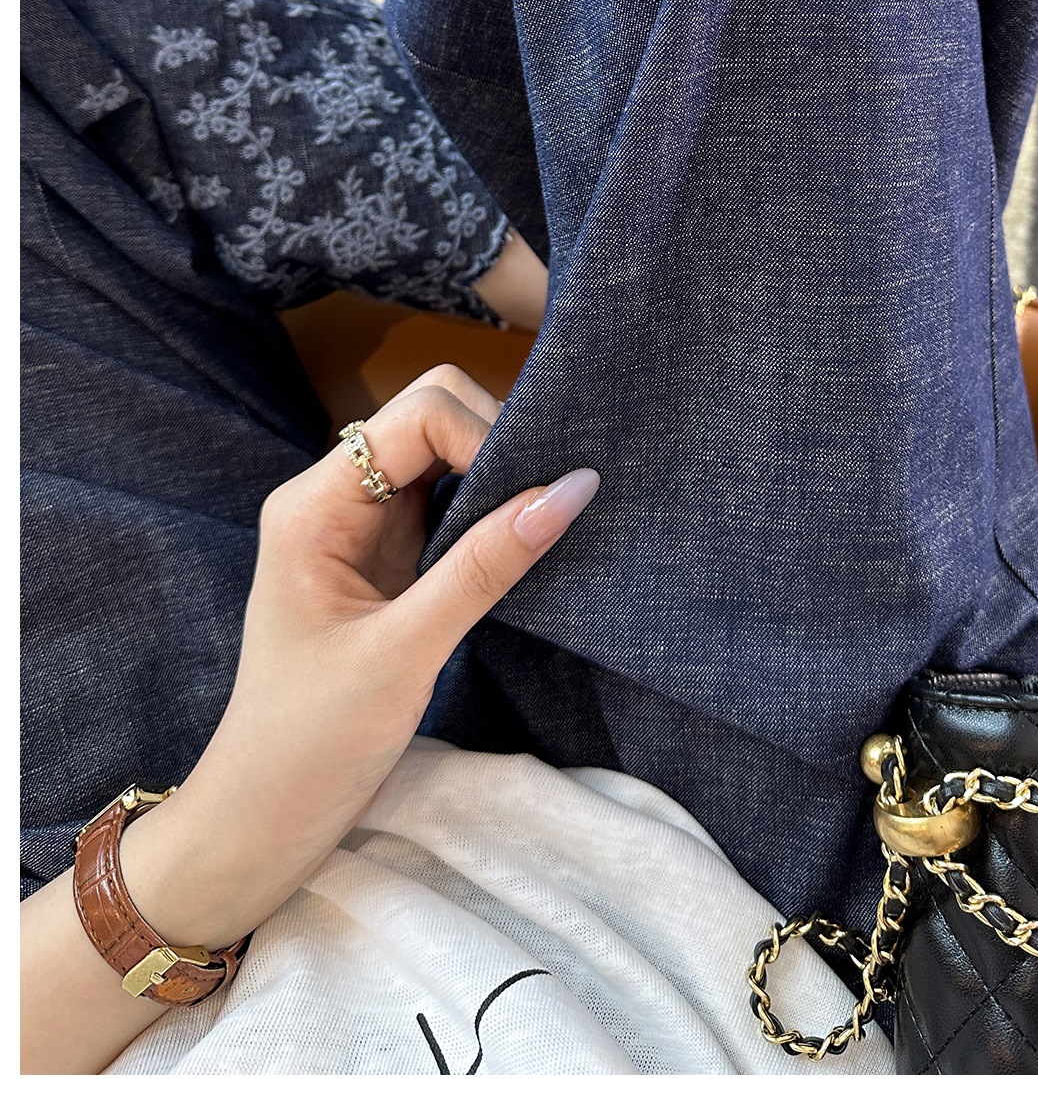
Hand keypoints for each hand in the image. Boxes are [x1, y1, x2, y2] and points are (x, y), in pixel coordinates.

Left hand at [119, 365, 597, 950]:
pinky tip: (522, 544)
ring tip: (545, 522)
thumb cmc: (311, 744)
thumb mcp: (405, 653)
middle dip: (497, 444)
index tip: (533, 500)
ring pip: (446, 458)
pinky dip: (491, 514)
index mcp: (315, 504)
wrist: (260, 825)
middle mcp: (335, 499)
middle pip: (433, 417)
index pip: (418, 414)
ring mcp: (362, 529)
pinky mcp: (389, 563)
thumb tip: (574, 486)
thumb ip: (486, 565)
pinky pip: (449, 505)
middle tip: (546, 506)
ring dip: (499, 479)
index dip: (485, 436)